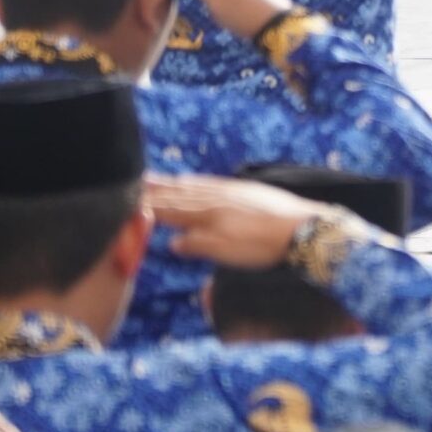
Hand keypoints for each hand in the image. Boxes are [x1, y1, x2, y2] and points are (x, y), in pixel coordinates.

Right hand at [144, 172, 324, 268]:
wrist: (304, 228)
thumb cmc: (264, 245)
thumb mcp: (227, 252)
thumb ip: (198, 245)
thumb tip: (173, 242)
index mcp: (207, 215)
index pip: (171, 210)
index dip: (149, 207)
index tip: (127, 203)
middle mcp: (215, 198)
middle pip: (179, 194)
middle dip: (155, 190)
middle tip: (132, 183)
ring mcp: (231, 191)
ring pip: (194, 186)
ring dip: (172, 183)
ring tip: (154, 179)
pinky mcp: (246, 190)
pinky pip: (212, 182)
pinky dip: (196, 181)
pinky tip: (193, 180)